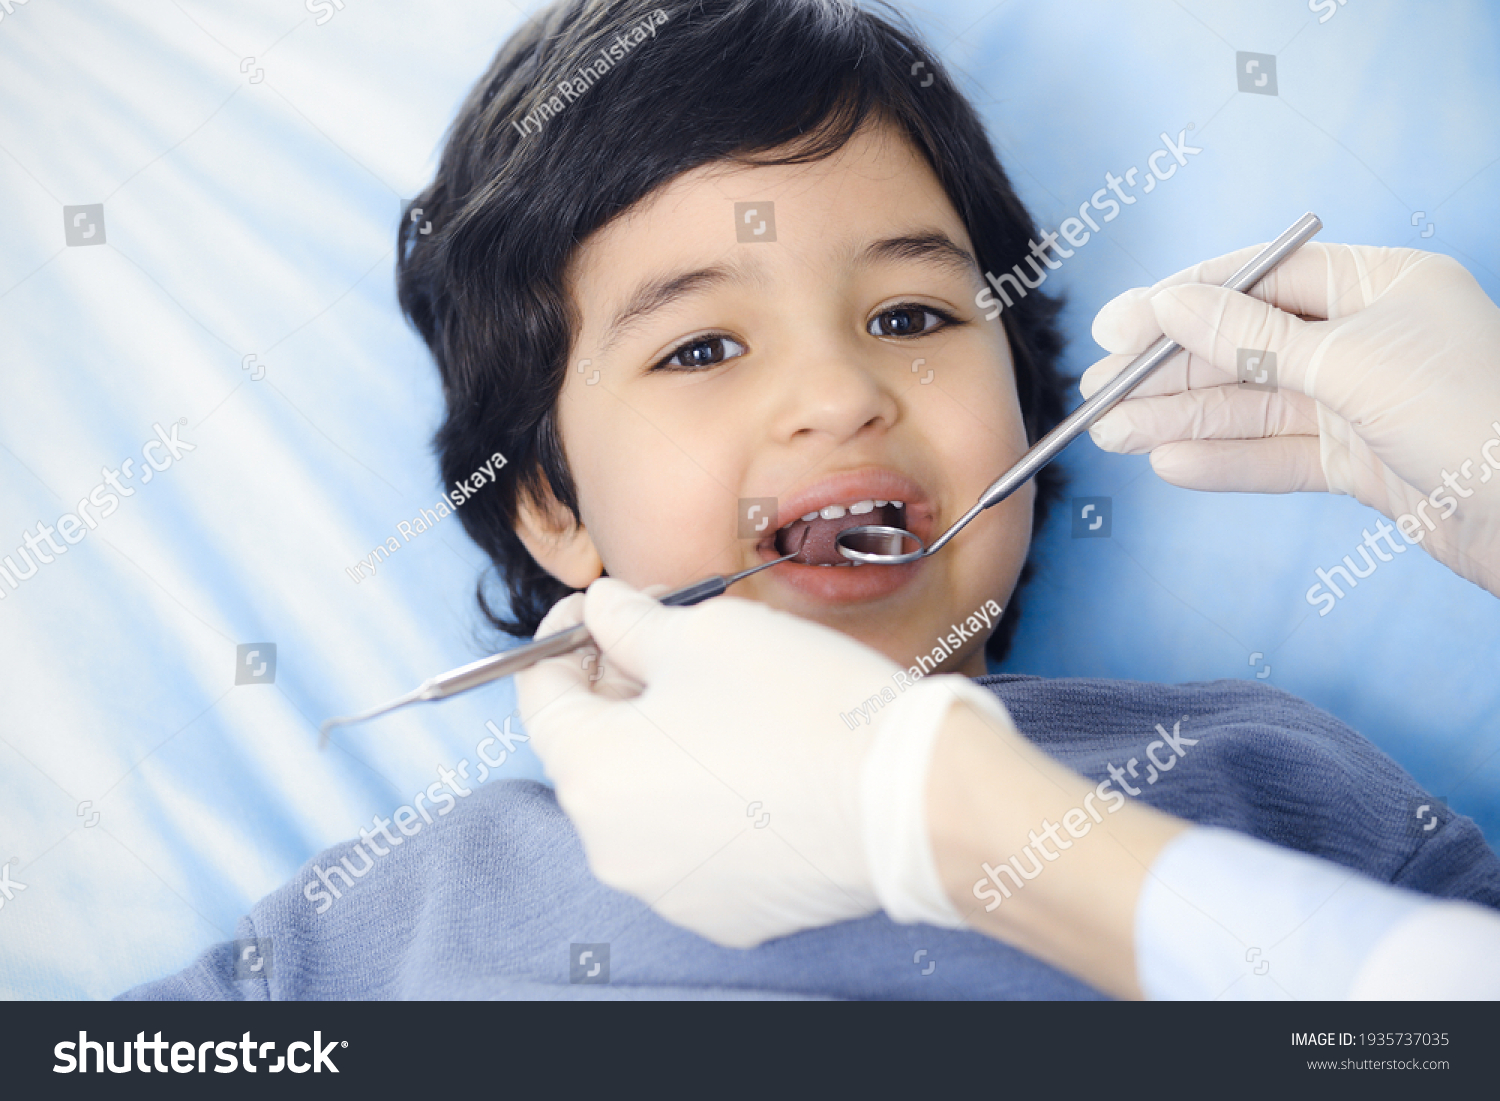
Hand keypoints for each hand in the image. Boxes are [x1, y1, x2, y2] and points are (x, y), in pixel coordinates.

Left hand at [514, 579, 1005, 946]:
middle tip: (664, 634)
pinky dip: (705, 795)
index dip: (562, 638)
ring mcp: (669, 889)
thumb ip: (629, 621)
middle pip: (591, 749)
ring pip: (642, 797)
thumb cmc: (803, 707)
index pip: (538, 697)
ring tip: (718, 695)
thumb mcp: (703, 633)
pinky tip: (753, 757)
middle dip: (618, 685)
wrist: (913, 797)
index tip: (592, 607)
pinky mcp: (726, 913)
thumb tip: (600, 610)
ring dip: (662, 741)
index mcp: (591, 775)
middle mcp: (612, 848)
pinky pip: (692, 841)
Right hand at [1080, 242, 1499, 595]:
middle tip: (1098, 395)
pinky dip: (1223, 460)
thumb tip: (1171, 304)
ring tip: (1111, 435)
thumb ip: (1249, 339)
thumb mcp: (1346, 361)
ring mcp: (1362, 400)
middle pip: (1244, 346)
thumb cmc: (1473, 414)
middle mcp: (1366, 335)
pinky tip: (1169, 462)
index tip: (1115, 328)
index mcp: (1379, 282)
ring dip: (1180, 419)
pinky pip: (1275, 454)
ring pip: (1251, 406)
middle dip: (1169, 371)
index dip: (1180, 301)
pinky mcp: (1360, 461)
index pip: (1257, 279)